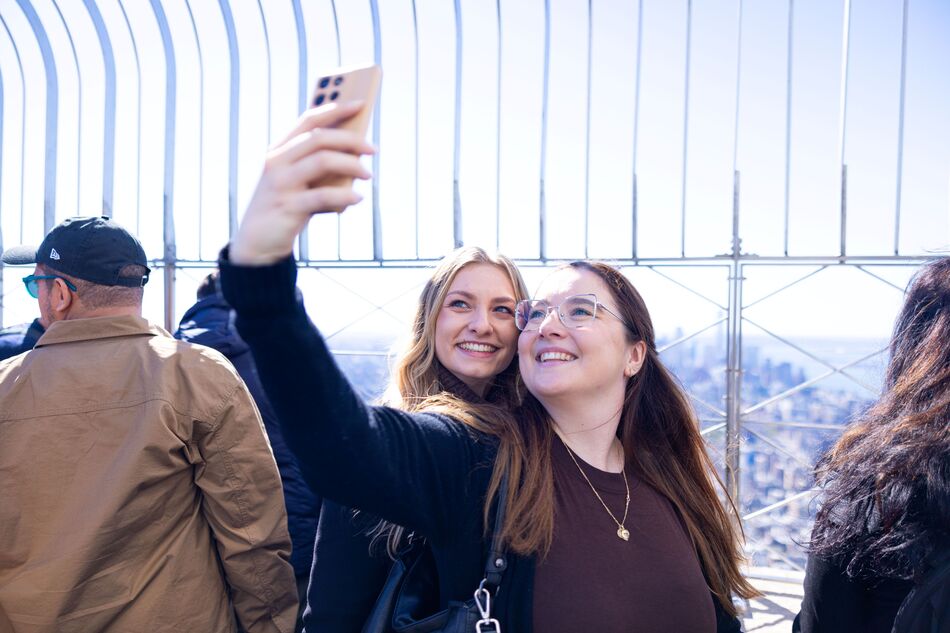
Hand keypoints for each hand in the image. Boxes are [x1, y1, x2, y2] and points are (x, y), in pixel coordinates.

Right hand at [230, 102, 374, 264]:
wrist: (258, 242)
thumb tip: (357, 155)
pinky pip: (322, 196)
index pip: (308, 120)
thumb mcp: (299, 181)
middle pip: (319, 138)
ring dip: (351, 165)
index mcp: (280, 150)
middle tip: (373, 148)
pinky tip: (357, 199)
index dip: (335, 108)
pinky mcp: (288, 207)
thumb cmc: (285, 206)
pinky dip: (344, 195)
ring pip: (322, 160)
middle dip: (351, 139)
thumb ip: (319, 166)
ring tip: (368, 174)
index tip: (360, 104)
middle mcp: (277, 161)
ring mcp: (281, 183)